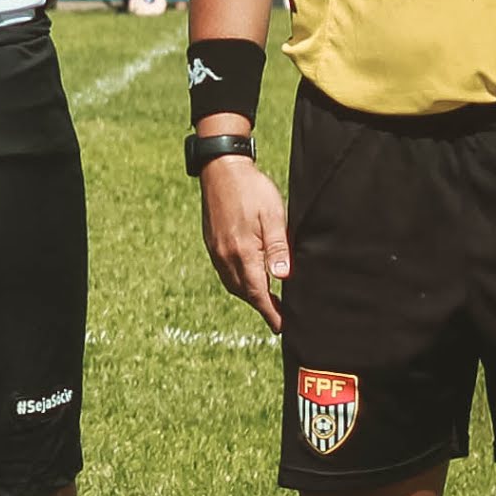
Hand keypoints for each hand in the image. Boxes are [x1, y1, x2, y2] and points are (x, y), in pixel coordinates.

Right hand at [199, 155, 291, 331]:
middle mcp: (225, 256)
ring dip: (249, 295)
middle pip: (244, 292)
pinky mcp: (212, 243)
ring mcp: (216, 250)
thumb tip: (283, 278)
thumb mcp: (273, 216)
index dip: (271, 312)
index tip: (281, 327)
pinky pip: (225, 272)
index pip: (258, 292)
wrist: (221, 168)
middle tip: (279, 317)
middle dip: (261, 307)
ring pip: (233, 284)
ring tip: (267, 301)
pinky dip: (238, 282)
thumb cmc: (252, 189)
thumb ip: (278, 248)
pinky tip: (249, 278)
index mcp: (242, 252)